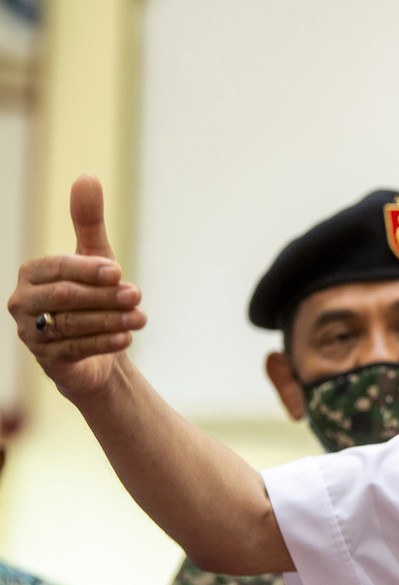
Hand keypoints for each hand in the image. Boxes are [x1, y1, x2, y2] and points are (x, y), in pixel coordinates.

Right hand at [7, 174, 146, 396]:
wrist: (95, 349)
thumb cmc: (92, 295)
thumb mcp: (95, 257)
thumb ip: (89, 221)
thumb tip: (87, 176)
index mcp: (32, 274)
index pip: (57, 268)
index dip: (88, 269)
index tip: (119, 271)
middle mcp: (24, 303)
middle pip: (64, 298)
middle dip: (104, 296)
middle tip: (137, 294)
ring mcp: (31, 334)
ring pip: (72, 325)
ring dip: (110, 320)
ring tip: (141, 317)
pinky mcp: (48, 360)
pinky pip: (74, 350)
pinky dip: (103, 343)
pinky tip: (127, 337)